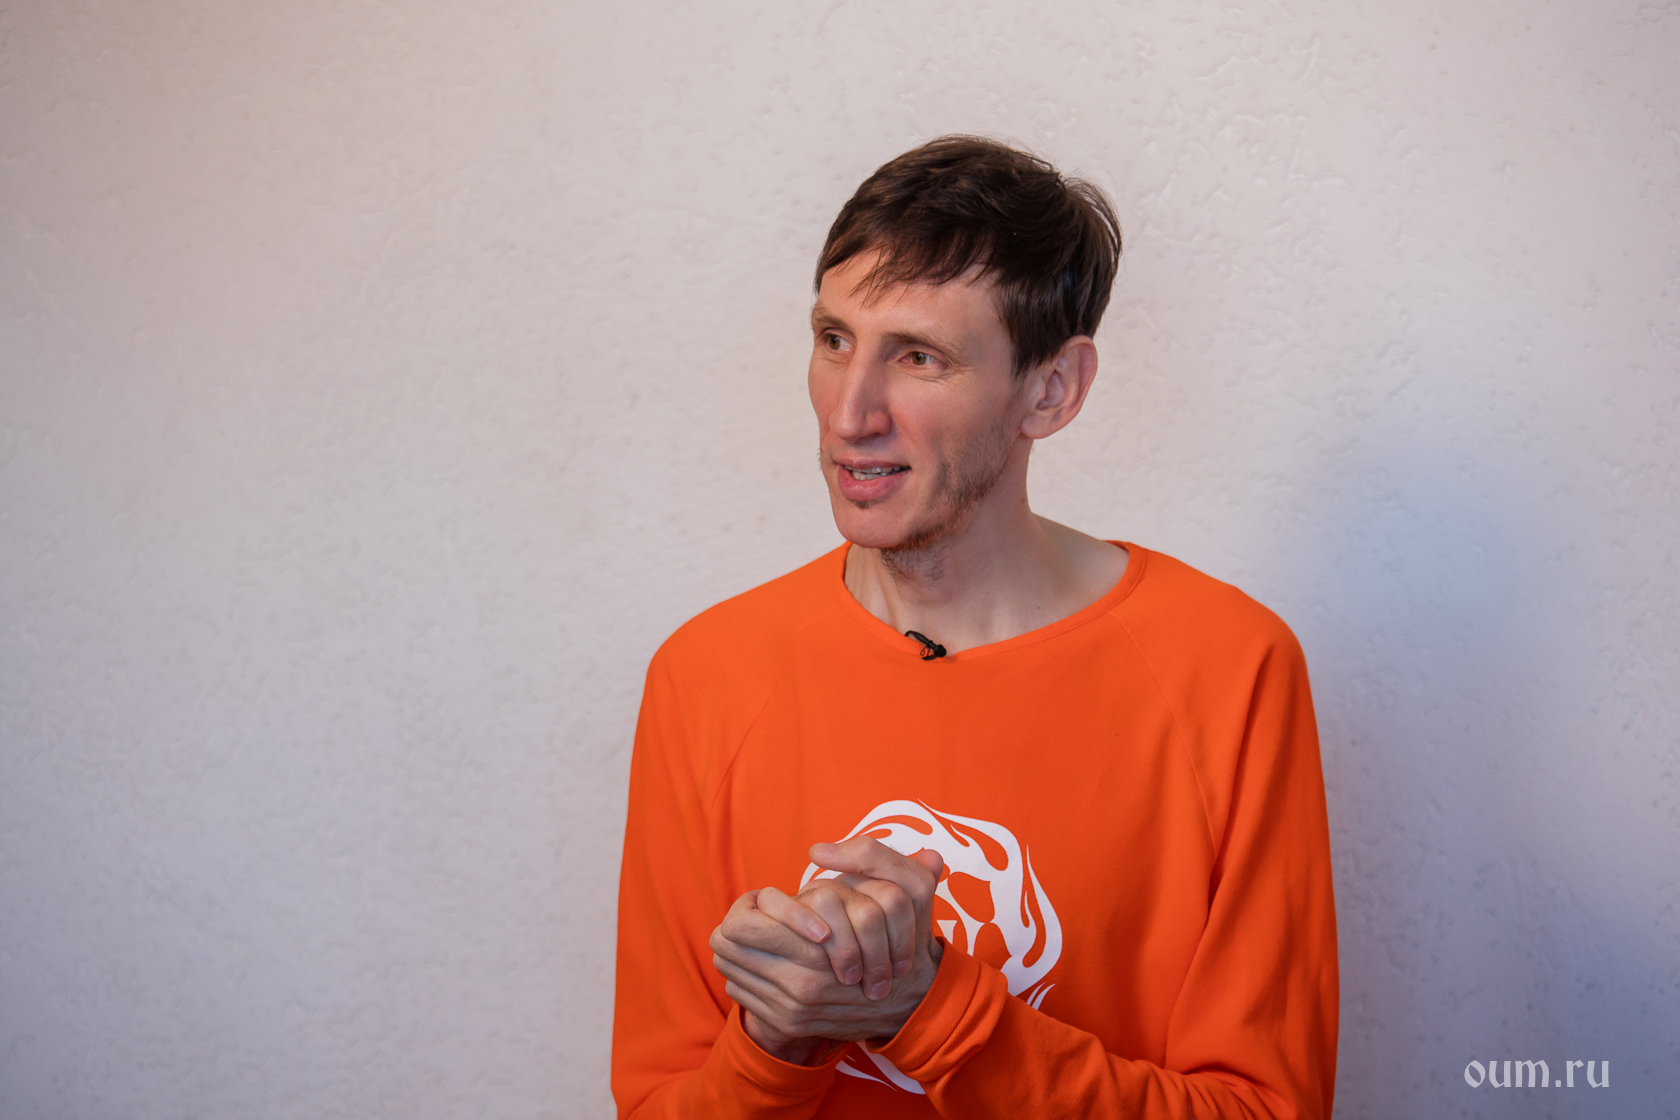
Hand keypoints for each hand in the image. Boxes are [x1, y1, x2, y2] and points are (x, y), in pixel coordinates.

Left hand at [709, 839, 943, 1061]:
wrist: (914, 1003)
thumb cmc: (907, 940)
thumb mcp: (907, 889)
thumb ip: (869, 856)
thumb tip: (818, 852)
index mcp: (820, 943)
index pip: (740, 925)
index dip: (744, 909)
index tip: (758, 903)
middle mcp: (801, 983)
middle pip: (727, 949)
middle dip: (731, 932)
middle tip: (744, 920)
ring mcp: (793, 1009)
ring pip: (732, 972)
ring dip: (735, 956)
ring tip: (748, 942)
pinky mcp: (791, 1025)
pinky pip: (744, 996)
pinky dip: (744, 980)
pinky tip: (759, 966)